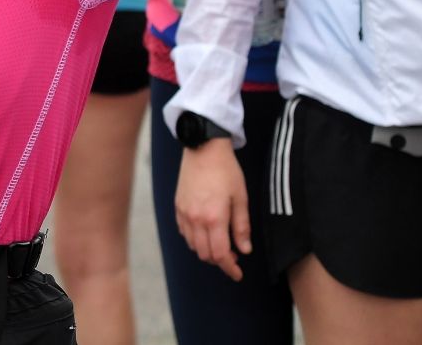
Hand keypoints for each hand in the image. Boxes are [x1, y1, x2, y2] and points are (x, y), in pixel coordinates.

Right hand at [174, 138, 249, 280]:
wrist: (203, 148)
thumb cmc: (226, 171)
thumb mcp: (240, 198)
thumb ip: (242, 226)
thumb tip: (244, 249)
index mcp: (214, 218)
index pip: (220, 254)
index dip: (230, 268)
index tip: (238, 274)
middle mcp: (195, 219)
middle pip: (205, 254)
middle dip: (220, 261)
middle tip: (233, 256)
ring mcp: (184, 213)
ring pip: (193, 245)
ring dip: (206, 250)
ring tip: (220, 243)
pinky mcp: (178, 206)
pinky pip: (184, 232)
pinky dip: (194, 239)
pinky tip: (205, 232)